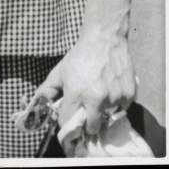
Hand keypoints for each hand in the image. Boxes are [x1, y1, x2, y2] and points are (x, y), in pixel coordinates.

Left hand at [34, 28, 136, 142]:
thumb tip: (39, 106)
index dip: (67, 125)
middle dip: (87, 125)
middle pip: (92, 129)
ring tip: (99, 101)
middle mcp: (97, 99)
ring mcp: (115, 98)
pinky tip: (111, 92)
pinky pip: (122, 111)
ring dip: (103, 115)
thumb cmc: (80, 56)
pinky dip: (116, 106)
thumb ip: (47, 90)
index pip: (68, 123)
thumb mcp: (59, 71)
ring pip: (108, 121)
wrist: (105, 39)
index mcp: (76, 93)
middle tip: (86, 115)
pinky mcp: (129, 96)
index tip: (68, 125)